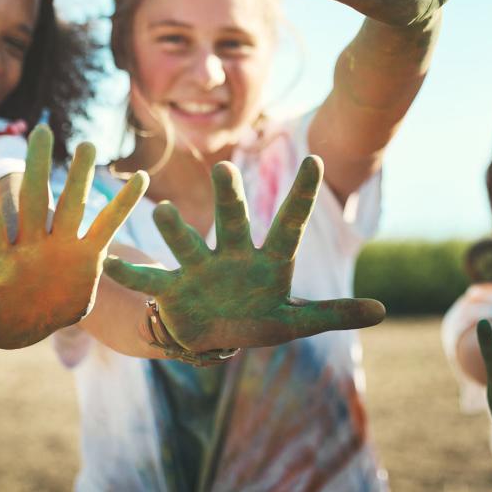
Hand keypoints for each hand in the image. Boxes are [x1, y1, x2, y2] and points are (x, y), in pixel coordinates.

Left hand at [0, 125, 148, 348]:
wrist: (38, 325)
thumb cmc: (1, 323)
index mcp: (1, 261)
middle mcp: (32, 244)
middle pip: (35, 201)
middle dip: (38, 168)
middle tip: (41, 131)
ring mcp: (62, 246)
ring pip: (72, 206)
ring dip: (80, 177)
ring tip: (86, 145)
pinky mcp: (89, 255)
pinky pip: (107, 227)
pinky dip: (123, 205)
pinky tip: (139, 179)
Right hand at [103, 157, 385, 353]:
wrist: (210, 333)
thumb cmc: (257, 320)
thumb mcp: (296, 322)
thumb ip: (335, 314)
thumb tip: (384, 311)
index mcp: (267, 261)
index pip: (289, 223)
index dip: (302, 195)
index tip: (314, 159)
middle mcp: (230, 255)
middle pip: (232, 221)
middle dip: (228, 197)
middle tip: (225, 171)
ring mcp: (198, 269)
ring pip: (185, 244)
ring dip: (173, 230)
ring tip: (163, 213)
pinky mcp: (170, 291)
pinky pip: (148, 283)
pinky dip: (129, 278)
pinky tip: (107, 267)